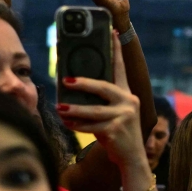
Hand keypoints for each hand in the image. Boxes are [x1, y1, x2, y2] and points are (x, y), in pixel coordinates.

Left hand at [57, 31, 143, 168]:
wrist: (132, 159)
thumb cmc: (118, 133)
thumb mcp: (114, 114)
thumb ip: (101, 102)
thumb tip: (74, 89)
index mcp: (128, 95)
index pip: (121, 69)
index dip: (117, 50)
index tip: (112, 31)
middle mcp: (129, 102)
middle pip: (103, 87)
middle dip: (82, 83)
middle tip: (65, 80)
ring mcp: (124, 117)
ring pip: (93, 110)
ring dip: (74, 110)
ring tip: (60, 108)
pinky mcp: (116, 130)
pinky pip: (91, 126)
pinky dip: (77, 126)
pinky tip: (67, 124)